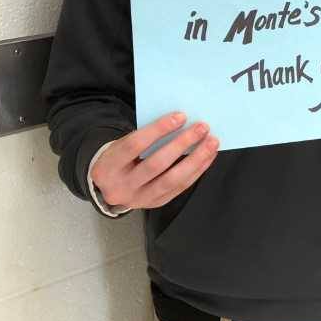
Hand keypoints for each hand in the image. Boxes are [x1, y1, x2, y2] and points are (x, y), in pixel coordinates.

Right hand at [91, 112, 218, 209]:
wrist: (109, 187)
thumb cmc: (120, 159)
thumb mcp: (121, 147)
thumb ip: (144, 138)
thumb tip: (180, 123)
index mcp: (108, 167)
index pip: (135, 145)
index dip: (158, 130)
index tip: (180, 116)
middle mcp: (121, 187)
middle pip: (156, 164)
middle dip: (182, 144)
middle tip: (202, 127)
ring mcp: (139, 199)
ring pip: (172, 179)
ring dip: (196, 159)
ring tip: (212, 142)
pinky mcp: (155, 203)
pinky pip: (180, 187)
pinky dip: (197, 170)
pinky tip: (208, 156)